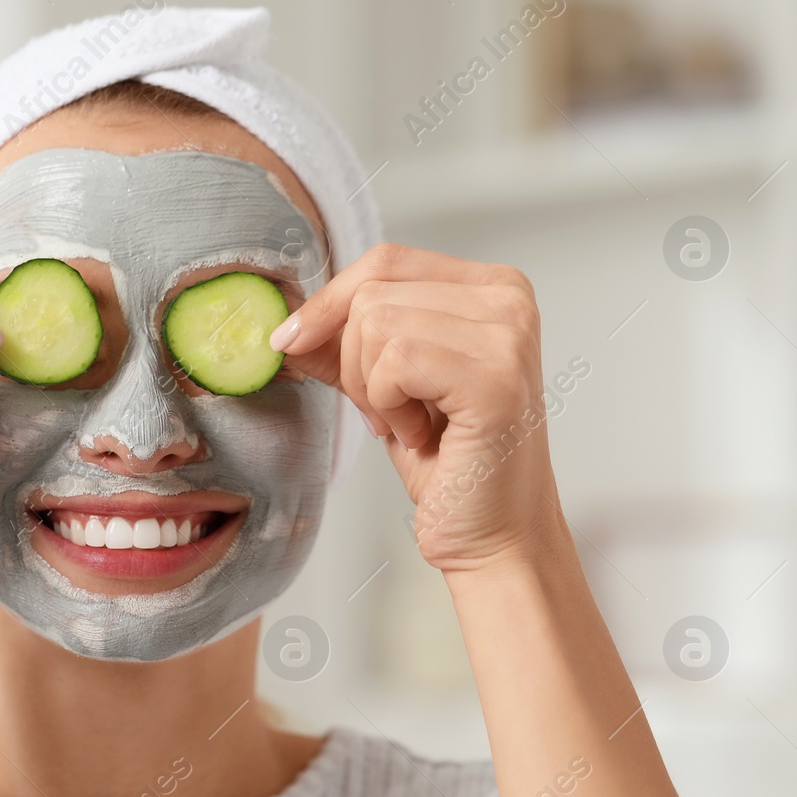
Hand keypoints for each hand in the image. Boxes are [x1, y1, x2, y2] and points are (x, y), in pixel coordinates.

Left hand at [274, 243, 564, 569]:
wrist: (492, 535)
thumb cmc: (450, 464)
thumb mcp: (386, 385)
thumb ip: (345, 342)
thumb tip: (288, 322)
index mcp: (491, 288)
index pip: (385, 261)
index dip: (327, 302)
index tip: (292, 342)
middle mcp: (509, 300)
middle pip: (373, 290)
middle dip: (352, 358)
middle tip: (384, 411)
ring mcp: (508, 336)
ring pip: (376, 322)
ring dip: (372, 389)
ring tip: (409, 424)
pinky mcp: (495, 378)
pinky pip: (395, 362)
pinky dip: (388, 406)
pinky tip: (422, 435)